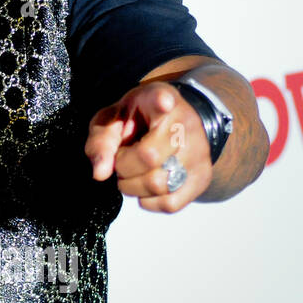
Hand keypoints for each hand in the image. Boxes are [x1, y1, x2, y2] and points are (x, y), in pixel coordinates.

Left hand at [85, 81, 211, 212]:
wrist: (175, 124)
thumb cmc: (137, 120)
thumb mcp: (112, 119)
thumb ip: (101, 141)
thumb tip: (100, 173)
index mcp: (158, 98)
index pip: (162, 100)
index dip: (162, 102)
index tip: (163, 102)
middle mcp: (184, 123)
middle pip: (148, 157)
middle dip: (123, 167)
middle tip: (121, 161)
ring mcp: (198, 151)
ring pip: (159, 184)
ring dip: (133, 188)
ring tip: (131, 174)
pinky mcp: (202, 177)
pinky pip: (171, 203)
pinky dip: (149, 203)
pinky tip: (144, 189)